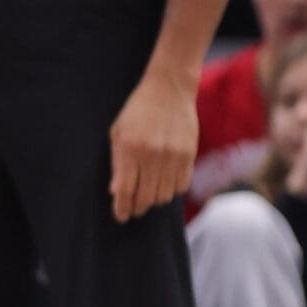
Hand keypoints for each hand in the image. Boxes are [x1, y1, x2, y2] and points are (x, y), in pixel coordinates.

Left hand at [108, 69, 196, 222]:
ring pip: (164, 195)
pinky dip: (171, 190)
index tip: (120, 216)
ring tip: (147, 195)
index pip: (125, 190)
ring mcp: (173, 155)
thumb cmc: (138, 111)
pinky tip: (163, 184)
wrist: (169, 89)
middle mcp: (153, 154)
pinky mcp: (189, 155)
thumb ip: (117, 163)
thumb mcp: (118, 132)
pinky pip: (181, 185)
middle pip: (146, 197)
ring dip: (154, 200)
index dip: (122, 207)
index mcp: (131, 148)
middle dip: (137, 208)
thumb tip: (116, 193)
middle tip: (133, 210)